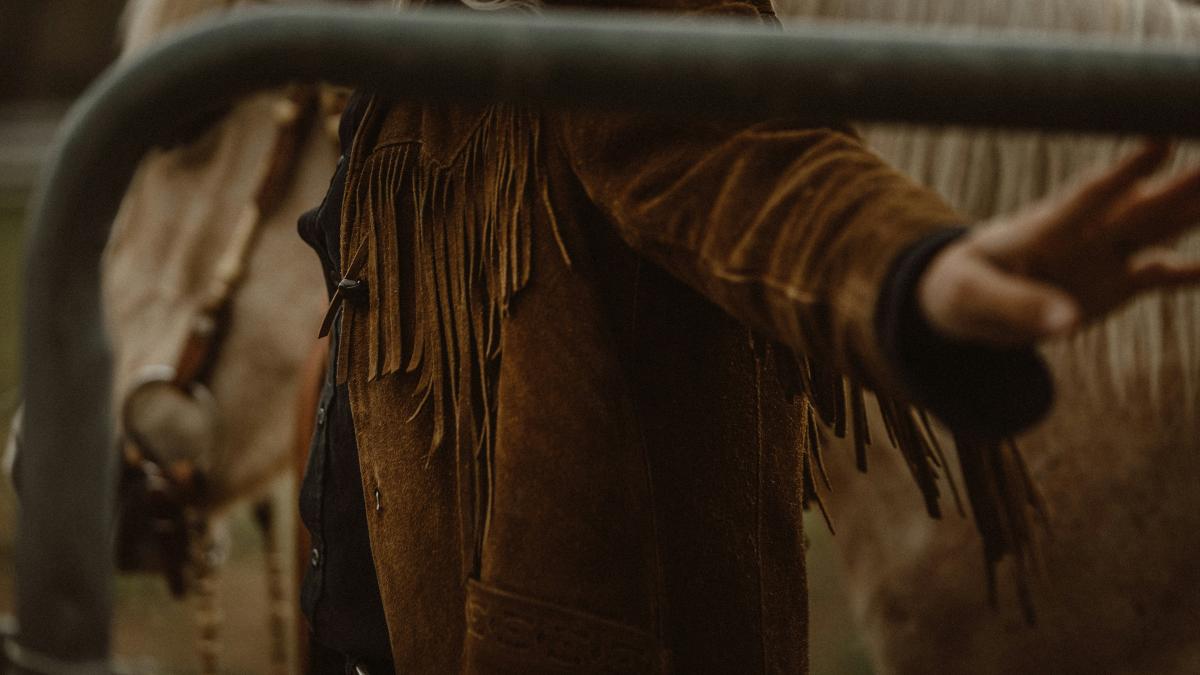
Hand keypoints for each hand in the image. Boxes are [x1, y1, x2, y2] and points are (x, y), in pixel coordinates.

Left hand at [919, 140, 1199, 345]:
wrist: (969, 297)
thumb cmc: (963, 286)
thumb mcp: (972, 297)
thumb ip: (1015, 306)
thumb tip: (1067, 322)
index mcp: (1040, 230)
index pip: (1087, 198)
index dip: (1124, 174)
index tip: (1160, 143)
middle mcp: (1082, 235)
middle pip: (1137, 209)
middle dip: (1180, 187)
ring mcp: (1104, 256)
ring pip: (1157, 229)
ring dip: (1193, 210)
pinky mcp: (1117, 281)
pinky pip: (1161, 275)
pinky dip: (1190, 273)